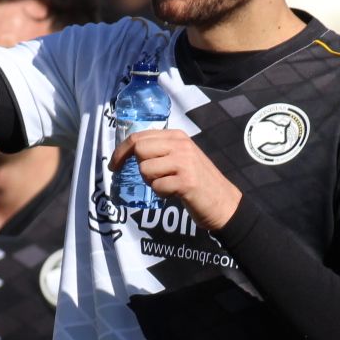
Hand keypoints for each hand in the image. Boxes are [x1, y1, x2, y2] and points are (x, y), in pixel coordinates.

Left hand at [108, 130, 241, 230]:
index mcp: (177, 136)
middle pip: (139, 149)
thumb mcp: (182, 157)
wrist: (224, 203)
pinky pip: (157, 186)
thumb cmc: (199, 181)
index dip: (120, 151)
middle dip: (136, 167)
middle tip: (145, 178)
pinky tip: (174, 194)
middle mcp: (181, 145)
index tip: (114, 165)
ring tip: (167, 185)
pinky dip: (161, 194)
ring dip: (151, 182)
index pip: (139, 136)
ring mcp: (184, 162)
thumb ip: (160, 151)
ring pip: (145, 169)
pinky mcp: (186, 181)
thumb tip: (129, 152)